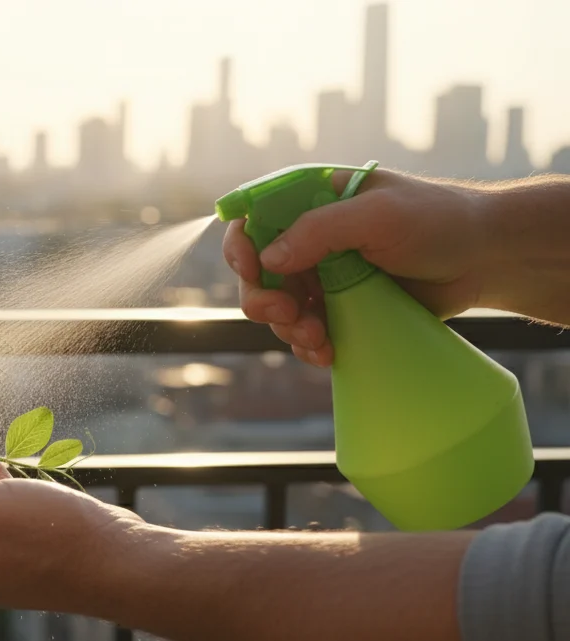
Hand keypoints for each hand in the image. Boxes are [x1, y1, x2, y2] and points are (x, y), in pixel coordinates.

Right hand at [224, 169, 488, 366]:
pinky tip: (326, 353)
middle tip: (286, 314)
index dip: (241, 245)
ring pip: (277, 307)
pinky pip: (305, 331)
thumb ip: (318, 231)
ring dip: (287, 328)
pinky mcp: (340, 308)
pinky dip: (307, 346)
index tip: (251, 269)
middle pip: (257, 271)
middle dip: (262, 297)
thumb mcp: (376, 216)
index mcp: (311, 201)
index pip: (253, 218)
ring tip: (317, 338)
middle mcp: (310, 238)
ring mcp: (323, 276)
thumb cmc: (438, 222)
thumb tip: (268, 261)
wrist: (486, 260)